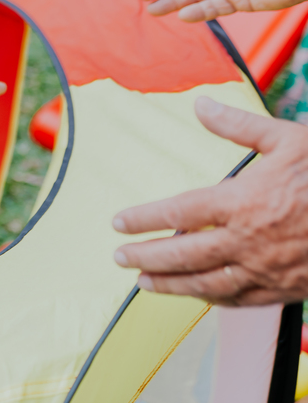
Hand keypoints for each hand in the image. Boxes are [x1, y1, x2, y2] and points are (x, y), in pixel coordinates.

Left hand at [113, 98, 307, 305]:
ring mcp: (269, 269)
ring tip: (144, 283)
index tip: (118, 223)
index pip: (177, 214)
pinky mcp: (288, 289)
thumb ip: (238, 125)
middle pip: (183, 255)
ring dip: (171, 286)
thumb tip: (200, 104)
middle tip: (119, 257)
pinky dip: (213, 299)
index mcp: (244, 201)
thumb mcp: (288, 139)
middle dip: (146, 258)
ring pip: (208, 285)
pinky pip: (241, 300)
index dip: (143, 219)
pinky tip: (197, 295)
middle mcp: (250, 240)